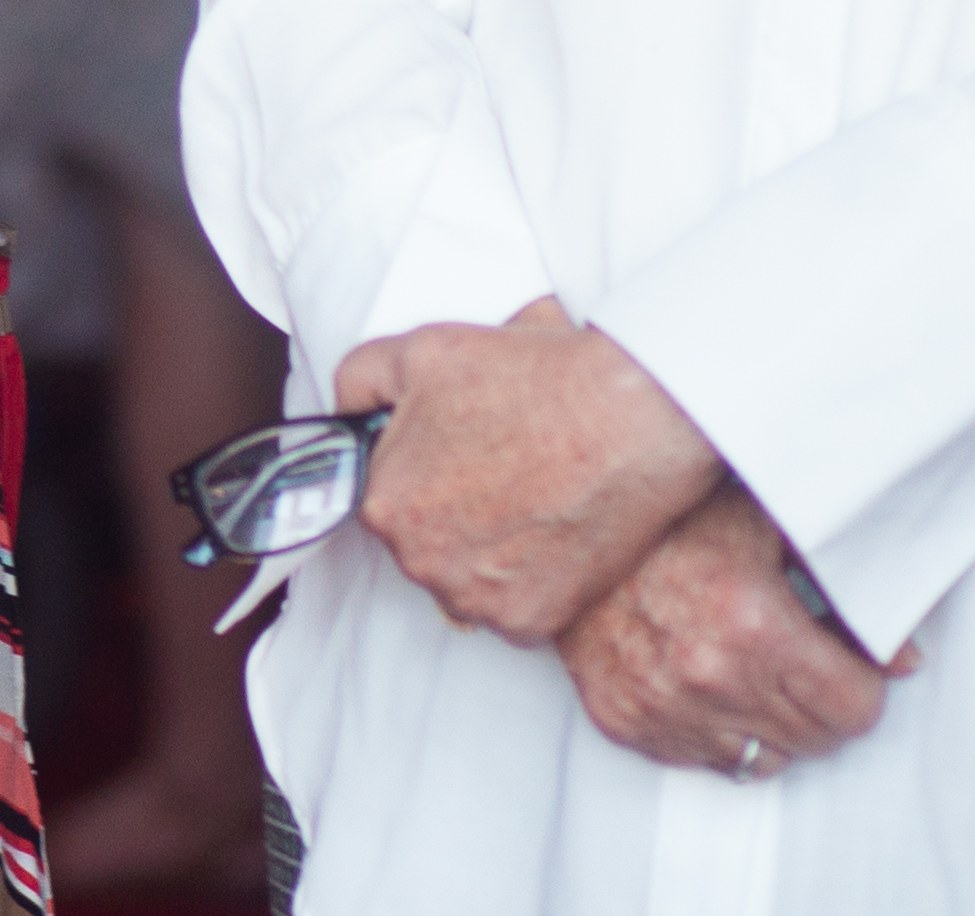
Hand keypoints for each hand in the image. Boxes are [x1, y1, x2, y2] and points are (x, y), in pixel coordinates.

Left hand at [330, 300, 717, 644]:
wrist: (631, 418)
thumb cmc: (533, 381)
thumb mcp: (419, 351)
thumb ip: (359, 381)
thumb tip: (343, 411)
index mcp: (385, 503)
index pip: (385, 497)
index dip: (422, 471)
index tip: (458, 455)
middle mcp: (422, 563)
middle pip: (425, 543)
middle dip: (454, 512)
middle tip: (503, 470)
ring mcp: (479, 600)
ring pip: (468, 581)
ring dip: (490, 552)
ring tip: (533, 498)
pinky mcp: (533, 623)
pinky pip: (516, 609)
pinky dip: (533, 581)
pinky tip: (554, 532)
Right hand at [562, 483, 899, 775]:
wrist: (566, 524)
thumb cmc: (671, 515)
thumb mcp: (768, 525)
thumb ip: (846, 584)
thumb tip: (906, 658)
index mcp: (752, 622)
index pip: (855, 709)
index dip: (860, 680)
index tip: (844, 657)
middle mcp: (707, 675)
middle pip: (816, 739)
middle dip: (820, 702)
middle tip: (798, 657)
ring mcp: (661, 706)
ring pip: (764, 761)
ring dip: (768, 722)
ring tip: (748, 665)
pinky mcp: (624, 722)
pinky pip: (704, 762)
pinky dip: (715, 731)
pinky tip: (703, 678)